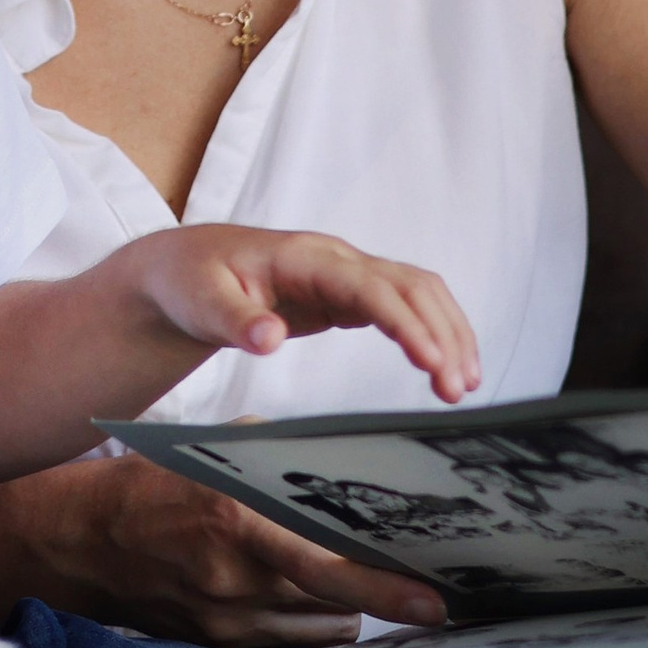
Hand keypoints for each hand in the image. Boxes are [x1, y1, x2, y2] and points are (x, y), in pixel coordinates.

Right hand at [0, 452, 446, 647]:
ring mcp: (225, 624)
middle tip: (400, 574)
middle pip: (339, 606)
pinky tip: (292, 597)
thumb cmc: (158, 486)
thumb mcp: (220, 457)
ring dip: (337, 609)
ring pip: (322, 632)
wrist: (81, 541)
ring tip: (329, 578)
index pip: (329, 569)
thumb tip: (357, 474)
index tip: (435, 599)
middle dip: (370, 590)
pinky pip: (289, 647)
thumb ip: (285, 466)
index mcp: (236, 520)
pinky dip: (303, 625)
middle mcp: (234, 580)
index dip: (386, 589)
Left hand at [137, 227, 479, 403]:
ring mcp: (345, 275)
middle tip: (458, 389)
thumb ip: (236, 320)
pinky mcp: (347, 295)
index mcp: (305, 258)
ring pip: (416, 292)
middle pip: (410, 285)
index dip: (406, 324)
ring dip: (447, 332)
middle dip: (442, 333)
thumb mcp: (200, 302)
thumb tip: (269, 338)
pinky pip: (403, 306)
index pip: (371, 288)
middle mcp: (335, 260)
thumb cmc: (191, 281)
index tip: (432, 363)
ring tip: (464, 385)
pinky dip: (431, 332)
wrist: (183, 267)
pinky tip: (443, 367)